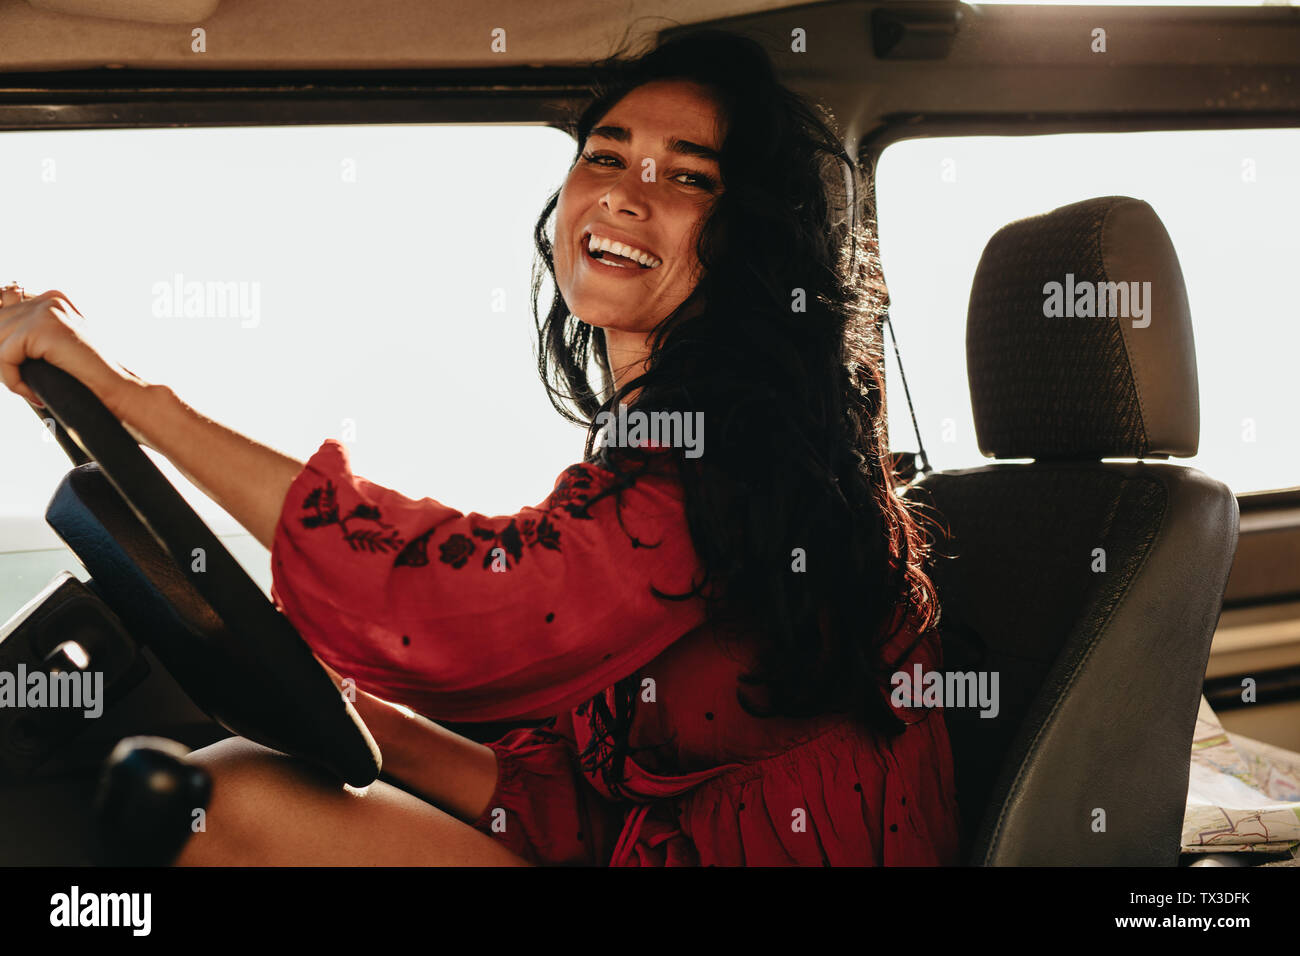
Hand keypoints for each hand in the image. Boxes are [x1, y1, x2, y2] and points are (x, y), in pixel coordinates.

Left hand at [0, 286, 143, 416]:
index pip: (5, 306)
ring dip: (6, 371)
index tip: (10, 360)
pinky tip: (32, 393)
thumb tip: (0, 332)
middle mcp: (50, 299)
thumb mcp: (55, 349)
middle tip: (20, 382)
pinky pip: (3, 356)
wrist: (119, 389)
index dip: (4, 335)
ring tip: (28, 389)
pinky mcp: (42, 329)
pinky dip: (11, 380)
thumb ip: (30, 336)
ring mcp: (47, 311)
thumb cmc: (90, 378)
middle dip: (2, 356)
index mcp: (54, 299)